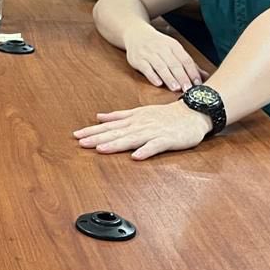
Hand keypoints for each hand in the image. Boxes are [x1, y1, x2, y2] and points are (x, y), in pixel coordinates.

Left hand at [73, 100, 213, 159]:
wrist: (193, 113)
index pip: (109, 126)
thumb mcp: (139, 112)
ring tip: (100, 149)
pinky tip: (136, 157)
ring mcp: (153, 132)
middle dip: (98, 138)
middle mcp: (140, 125)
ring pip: (131, 139)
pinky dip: (146, 151)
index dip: (93, 131)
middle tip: (80, 143)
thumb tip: (98, 116)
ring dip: (116, 144)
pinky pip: (156, 146)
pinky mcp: (167, 140)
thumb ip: (118, 116)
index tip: (76, 136)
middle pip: (116, 133)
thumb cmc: (165, 115)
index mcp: (133, 120)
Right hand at [123, 25, 206, 91]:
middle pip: (174, 64)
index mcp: (173, 45)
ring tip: (176, 88)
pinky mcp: (137, 59)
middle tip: (188, 89)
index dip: (192, 72)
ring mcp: (149, 53)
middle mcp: (161, 48)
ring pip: (160, 66)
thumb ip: (188, 64)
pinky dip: (152, 76)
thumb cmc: (158, 44)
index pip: (185, 59)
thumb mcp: (174, 49)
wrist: (136, 33)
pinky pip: (146, 68)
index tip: (198, 83)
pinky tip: (158, 83)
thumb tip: (205, 76)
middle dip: (182, 77)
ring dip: (169, 78)